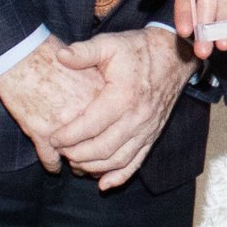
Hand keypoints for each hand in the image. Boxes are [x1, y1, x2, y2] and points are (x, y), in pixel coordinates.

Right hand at [0, 36, 104, 170]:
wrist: (20, 54)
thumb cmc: (49, 54)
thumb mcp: (83, 63)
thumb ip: (96, 86)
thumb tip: (106, 101)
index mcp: (98, 94)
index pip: (110, 124)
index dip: (110, 134)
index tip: (110, 139)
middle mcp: (84, 113)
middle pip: (96, 144)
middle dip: (95, 153)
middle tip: (94, 158)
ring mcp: (63, 126)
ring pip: (75, 156)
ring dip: (76, 162)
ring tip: (77, 165)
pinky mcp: (41, 133)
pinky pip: (51, 160)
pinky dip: (52, 164)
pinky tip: (54, 164)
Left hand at [50, 28, 197, 189]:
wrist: (173, 54)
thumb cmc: (138, 49)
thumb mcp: (110, 43)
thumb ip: (84, 51)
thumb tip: (60, 56)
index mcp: (123, 97)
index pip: (90, 125)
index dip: (69, 135)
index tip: (53, 137)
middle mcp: (136, 118)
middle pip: (102, 148)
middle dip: (77, 154)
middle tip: (60, 152)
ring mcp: (147, 129)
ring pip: (117, 160)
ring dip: (94, 167)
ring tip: (75, 163)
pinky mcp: (153, 135)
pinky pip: (136, 162)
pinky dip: (119, 176)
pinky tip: (103, 183)